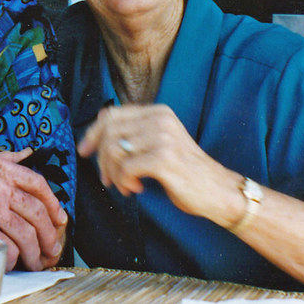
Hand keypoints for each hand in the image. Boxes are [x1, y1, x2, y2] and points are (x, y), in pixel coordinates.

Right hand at [0, 149, 67, 271]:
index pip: (39, 184)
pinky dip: (12, 259)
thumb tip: (28, 153)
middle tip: (52, 249)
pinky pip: (6, 249)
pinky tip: (11, 261)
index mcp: (0, 168)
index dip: (53, 204)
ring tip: (36, 262)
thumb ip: (4, 158)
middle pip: (37, 212)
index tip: (60, 219)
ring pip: (26, 235)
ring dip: (35, 253)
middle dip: (50, 235)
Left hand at [77, 104, 240, 220]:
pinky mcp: (163, 158)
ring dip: (114, 173)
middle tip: (108, 179)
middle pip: (109, 132)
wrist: (219, 191)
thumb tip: (96, 136)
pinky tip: (136, 188)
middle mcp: (160, 119)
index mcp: (158, 112)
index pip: (111, 114)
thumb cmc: (186, 172)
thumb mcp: (160, 144)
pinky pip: (126, 167)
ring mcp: (163, 137)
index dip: (93, 133)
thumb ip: (135, 135)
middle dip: (102, 158)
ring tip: (125, 185)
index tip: (84, 151)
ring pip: (115, 150)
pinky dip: (124, 181)